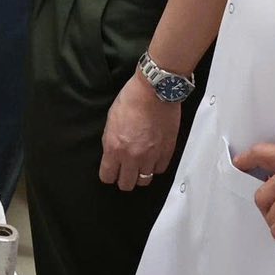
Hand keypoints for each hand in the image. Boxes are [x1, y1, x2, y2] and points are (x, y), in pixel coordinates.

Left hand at [100, 74, 182, 191]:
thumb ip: (110, 141)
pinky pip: (160, 169)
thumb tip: (112, 154)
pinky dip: (155, 166)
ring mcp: (151, 156)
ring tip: (140, 165)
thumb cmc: (131, 100)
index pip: (108, 176)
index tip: (111, 171)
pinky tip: (153, 158)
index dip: (108, 175)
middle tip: (125, 170)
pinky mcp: (167, 151)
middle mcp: (133, 156)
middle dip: (123, 179)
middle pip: (127, 184)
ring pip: (144, 180)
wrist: (155, 90)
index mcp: (115, 148)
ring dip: (140, 174)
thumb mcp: (110, 120)